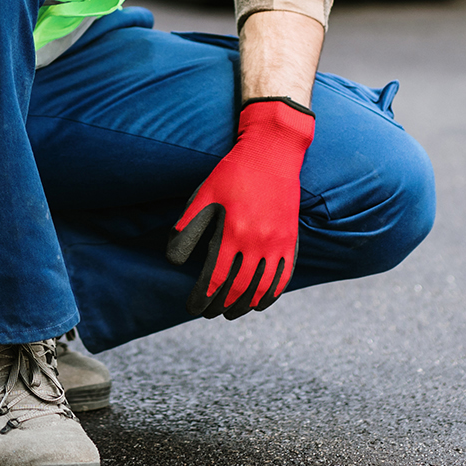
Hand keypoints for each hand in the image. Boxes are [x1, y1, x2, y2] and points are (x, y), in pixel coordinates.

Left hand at [166, 97, 314, 318]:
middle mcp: (258, 242)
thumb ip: (188, 227)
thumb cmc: (233, 173)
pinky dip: (271, 294)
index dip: (203, 298)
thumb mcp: (204, 195)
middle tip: (209, 312)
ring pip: (262, 288)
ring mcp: (278, 243)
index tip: (194, 307)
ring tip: (230, 312)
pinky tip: (260, 302)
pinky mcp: (291, 240)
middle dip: (221, 306)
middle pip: (239, 289)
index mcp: (233, 232)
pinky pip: (283, 277)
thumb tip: (174, 259)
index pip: (216, 279)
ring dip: (245, 305)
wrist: (273, 153)